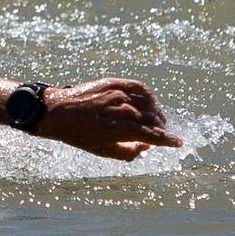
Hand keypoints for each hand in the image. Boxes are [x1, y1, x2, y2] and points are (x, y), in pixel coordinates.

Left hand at [34, 78, 182, 160]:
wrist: (56, 112)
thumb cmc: (79, 135)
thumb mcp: (104, 151)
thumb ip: (129, 152)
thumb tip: (146, 147)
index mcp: (123, 130)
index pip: (154, 136)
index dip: (169, 140)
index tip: (178, 143)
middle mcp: (124, 110)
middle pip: (153, 119)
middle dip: (162, 128)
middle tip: (163, 133)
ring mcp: (119, 94)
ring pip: (149, 103)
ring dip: (157, 112)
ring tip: (158, 119)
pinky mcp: (113, 82)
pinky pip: (139, 87)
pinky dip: (149, 94)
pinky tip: (151, 101)